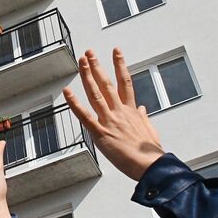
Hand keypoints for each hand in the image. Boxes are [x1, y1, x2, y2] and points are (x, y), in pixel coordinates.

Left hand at [62, 49, 164, 180]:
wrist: (151, 166)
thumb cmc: (151, 153)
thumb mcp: (150, 131)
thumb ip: (143, 118)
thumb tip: (141, 108)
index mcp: (131, 111)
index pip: (125, 82)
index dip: (120, 65)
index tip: (116, 52)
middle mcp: (120, 112)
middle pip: (107, 83)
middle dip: (97, 66)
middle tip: (89, 52)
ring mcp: (110, 121)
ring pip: (96, 93)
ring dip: (87, 76)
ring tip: (81, 61)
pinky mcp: (101, 134)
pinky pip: (85, 115)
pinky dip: (74, 103)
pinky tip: (67, 92)